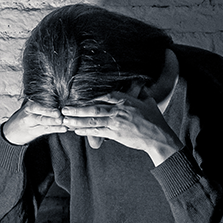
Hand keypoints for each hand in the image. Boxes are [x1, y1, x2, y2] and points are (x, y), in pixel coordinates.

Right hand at [1, 100, 66, 145]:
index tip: (58, 101)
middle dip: (49, 113)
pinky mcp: (35, 132)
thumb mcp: (29, 107)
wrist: (11, 131)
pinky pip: (47, 130)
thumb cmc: (24, 116)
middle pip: (40, 113)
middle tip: (58, 113)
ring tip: (62, 122)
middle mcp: (30, 114)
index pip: (38, 104)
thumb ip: (41, 102)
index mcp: (29, 105)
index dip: (48, 104)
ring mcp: (32, 124)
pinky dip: (56, 129)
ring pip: (44, 122)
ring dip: (54, 122)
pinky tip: (64, 129)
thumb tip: (58, 94)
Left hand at [61, 87, 182, 164]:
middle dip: (77, 109)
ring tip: (65, 120)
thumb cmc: (154, 119)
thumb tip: (141, 85)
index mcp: (125, 100)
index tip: (79, 98)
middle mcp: (118, 110)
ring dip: (77, 120)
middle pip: (93, 108)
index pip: (104, 96)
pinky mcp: (115, 134)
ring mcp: (116, 122)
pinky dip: (86, 131)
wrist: (158, 137)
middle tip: (64, 109)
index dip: (90, 98)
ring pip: (93, 120)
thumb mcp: (148, 102)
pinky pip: (98, 131)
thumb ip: (141, 94)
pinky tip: (76, 130)